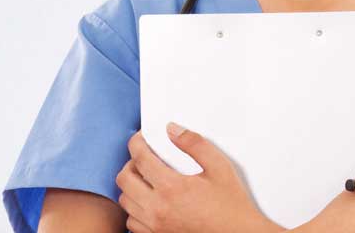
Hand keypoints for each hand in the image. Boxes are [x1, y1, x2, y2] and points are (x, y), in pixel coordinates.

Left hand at [115, 124, 282, 232]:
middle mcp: (158, 209)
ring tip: (147, 176)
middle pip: (124, 180)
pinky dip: (135, 207)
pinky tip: (149, 199)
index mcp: (172, 188)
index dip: (136, 143)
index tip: (140, 137)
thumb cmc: (230, 204)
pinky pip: (131, 221)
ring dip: (131, 185)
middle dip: (130, 162)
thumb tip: (173, 130)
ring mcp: (155, 226)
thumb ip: (194, 143)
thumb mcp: (218, 166)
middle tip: (144, 156)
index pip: (140, 158)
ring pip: (125, 201)